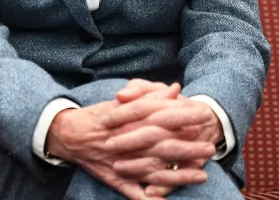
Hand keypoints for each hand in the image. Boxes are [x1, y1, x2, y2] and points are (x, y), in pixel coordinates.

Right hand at [46, 83, 209, 199]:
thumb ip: (150, 95)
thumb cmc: (100, 116)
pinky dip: (150, 199)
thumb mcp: (123, 101)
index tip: (203, 114)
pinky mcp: (115, 179)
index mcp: (127, 119)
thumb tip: (174, 88)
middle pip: (161, 145)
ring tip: (203, 174)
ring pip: (153, 171)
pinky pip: (134, 192)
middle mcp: (126, 140)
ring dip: (179, 174)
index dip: (183, 115)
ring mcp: (121, 162)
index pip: (160, 116)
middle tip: (210, 146)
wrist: (69, 134)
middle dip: (188, 147)